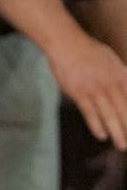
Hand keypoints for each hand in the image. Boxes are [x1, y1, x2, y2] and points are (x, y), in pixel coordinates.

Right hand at [50, 30, 126, 151]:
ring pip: (109, 114)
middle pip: (124, 109)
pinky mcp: (80, 93)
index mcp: (121, 74)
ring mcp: (96, 89)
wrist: (67, 44)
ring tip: (122, 145)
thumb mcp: (110, 59)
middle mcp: (111, 83)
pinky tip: (102, 136)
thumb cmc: (87, 51)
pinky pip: (90, 113)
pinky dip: (97, 126)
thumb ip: (120, 73)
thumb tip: (126, 81)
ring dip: (117, 131)